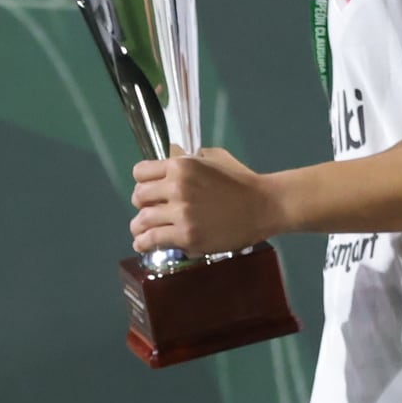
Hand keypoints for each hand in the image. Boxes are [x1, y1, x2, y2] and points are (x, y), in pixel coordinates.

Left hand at [131, 147, 283, 256]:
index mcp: (181, 165)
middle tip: (147, 212)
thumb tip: (174, 166)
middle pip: (139, 197)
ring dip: (138, 227)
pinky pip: (154, 240)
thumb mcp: (214, 158)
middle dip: (141, 205)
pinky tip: (143, 244)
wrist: (263, 206)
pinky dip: (144, 243)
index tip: (148, 191)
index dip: (142, 182)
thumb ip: (191, 160)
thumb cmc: (242, 181)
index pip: (141, 172)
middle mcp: (177, 187)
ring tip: (140, 232)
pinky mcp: (188, 235)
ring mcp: (181, 212)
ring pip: (142, 221)